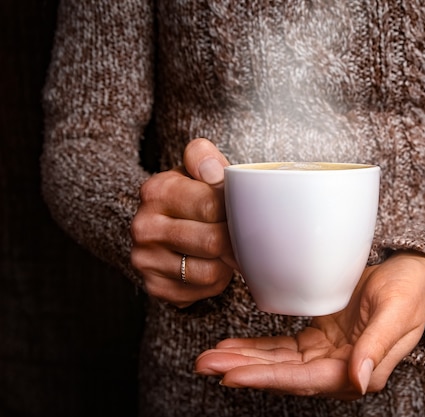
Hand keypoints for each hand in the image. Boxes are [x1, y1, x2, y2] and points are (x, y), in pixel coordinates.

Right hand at [130, 138, 236, 307]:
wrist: (169, 224)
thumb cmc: (194, 195)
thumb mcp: (198, 169)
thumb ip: (205, 159)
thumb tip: (213, 171)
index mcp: (156, 191)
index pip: (212, 205)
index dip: (236, 210)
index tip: (243, 210)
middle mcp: (144, 226)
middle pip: (213, 241)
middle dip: (235, 239)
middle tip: (243, 234)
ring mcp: (145, 260)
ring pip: (210, 271)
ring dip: (226, 263)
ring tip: (224, 248)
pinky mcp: (156, 287)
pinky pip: (202, 291)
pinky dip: (216, 281)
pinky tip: (211, 264)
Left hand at [194, 252, 424, 399]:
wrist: (418, 275)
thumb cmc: (412, 292)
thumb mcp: (397, 313)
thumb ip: (377, 347)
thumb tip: (357, 381)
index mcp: (360, 368)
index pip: (305, 379)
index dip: (267, 378)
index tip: (231, 374)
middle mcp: (340, 367)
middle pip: (284, 375)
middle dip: (243, 370)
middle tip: (205, 364)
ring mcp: (329, 353)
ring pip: (278, 363)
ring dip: (244, 360)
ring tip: (209, 357)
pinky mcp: (321, 338)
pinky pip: (284, 348)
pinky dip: (258, 348)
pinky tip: (234, 346)